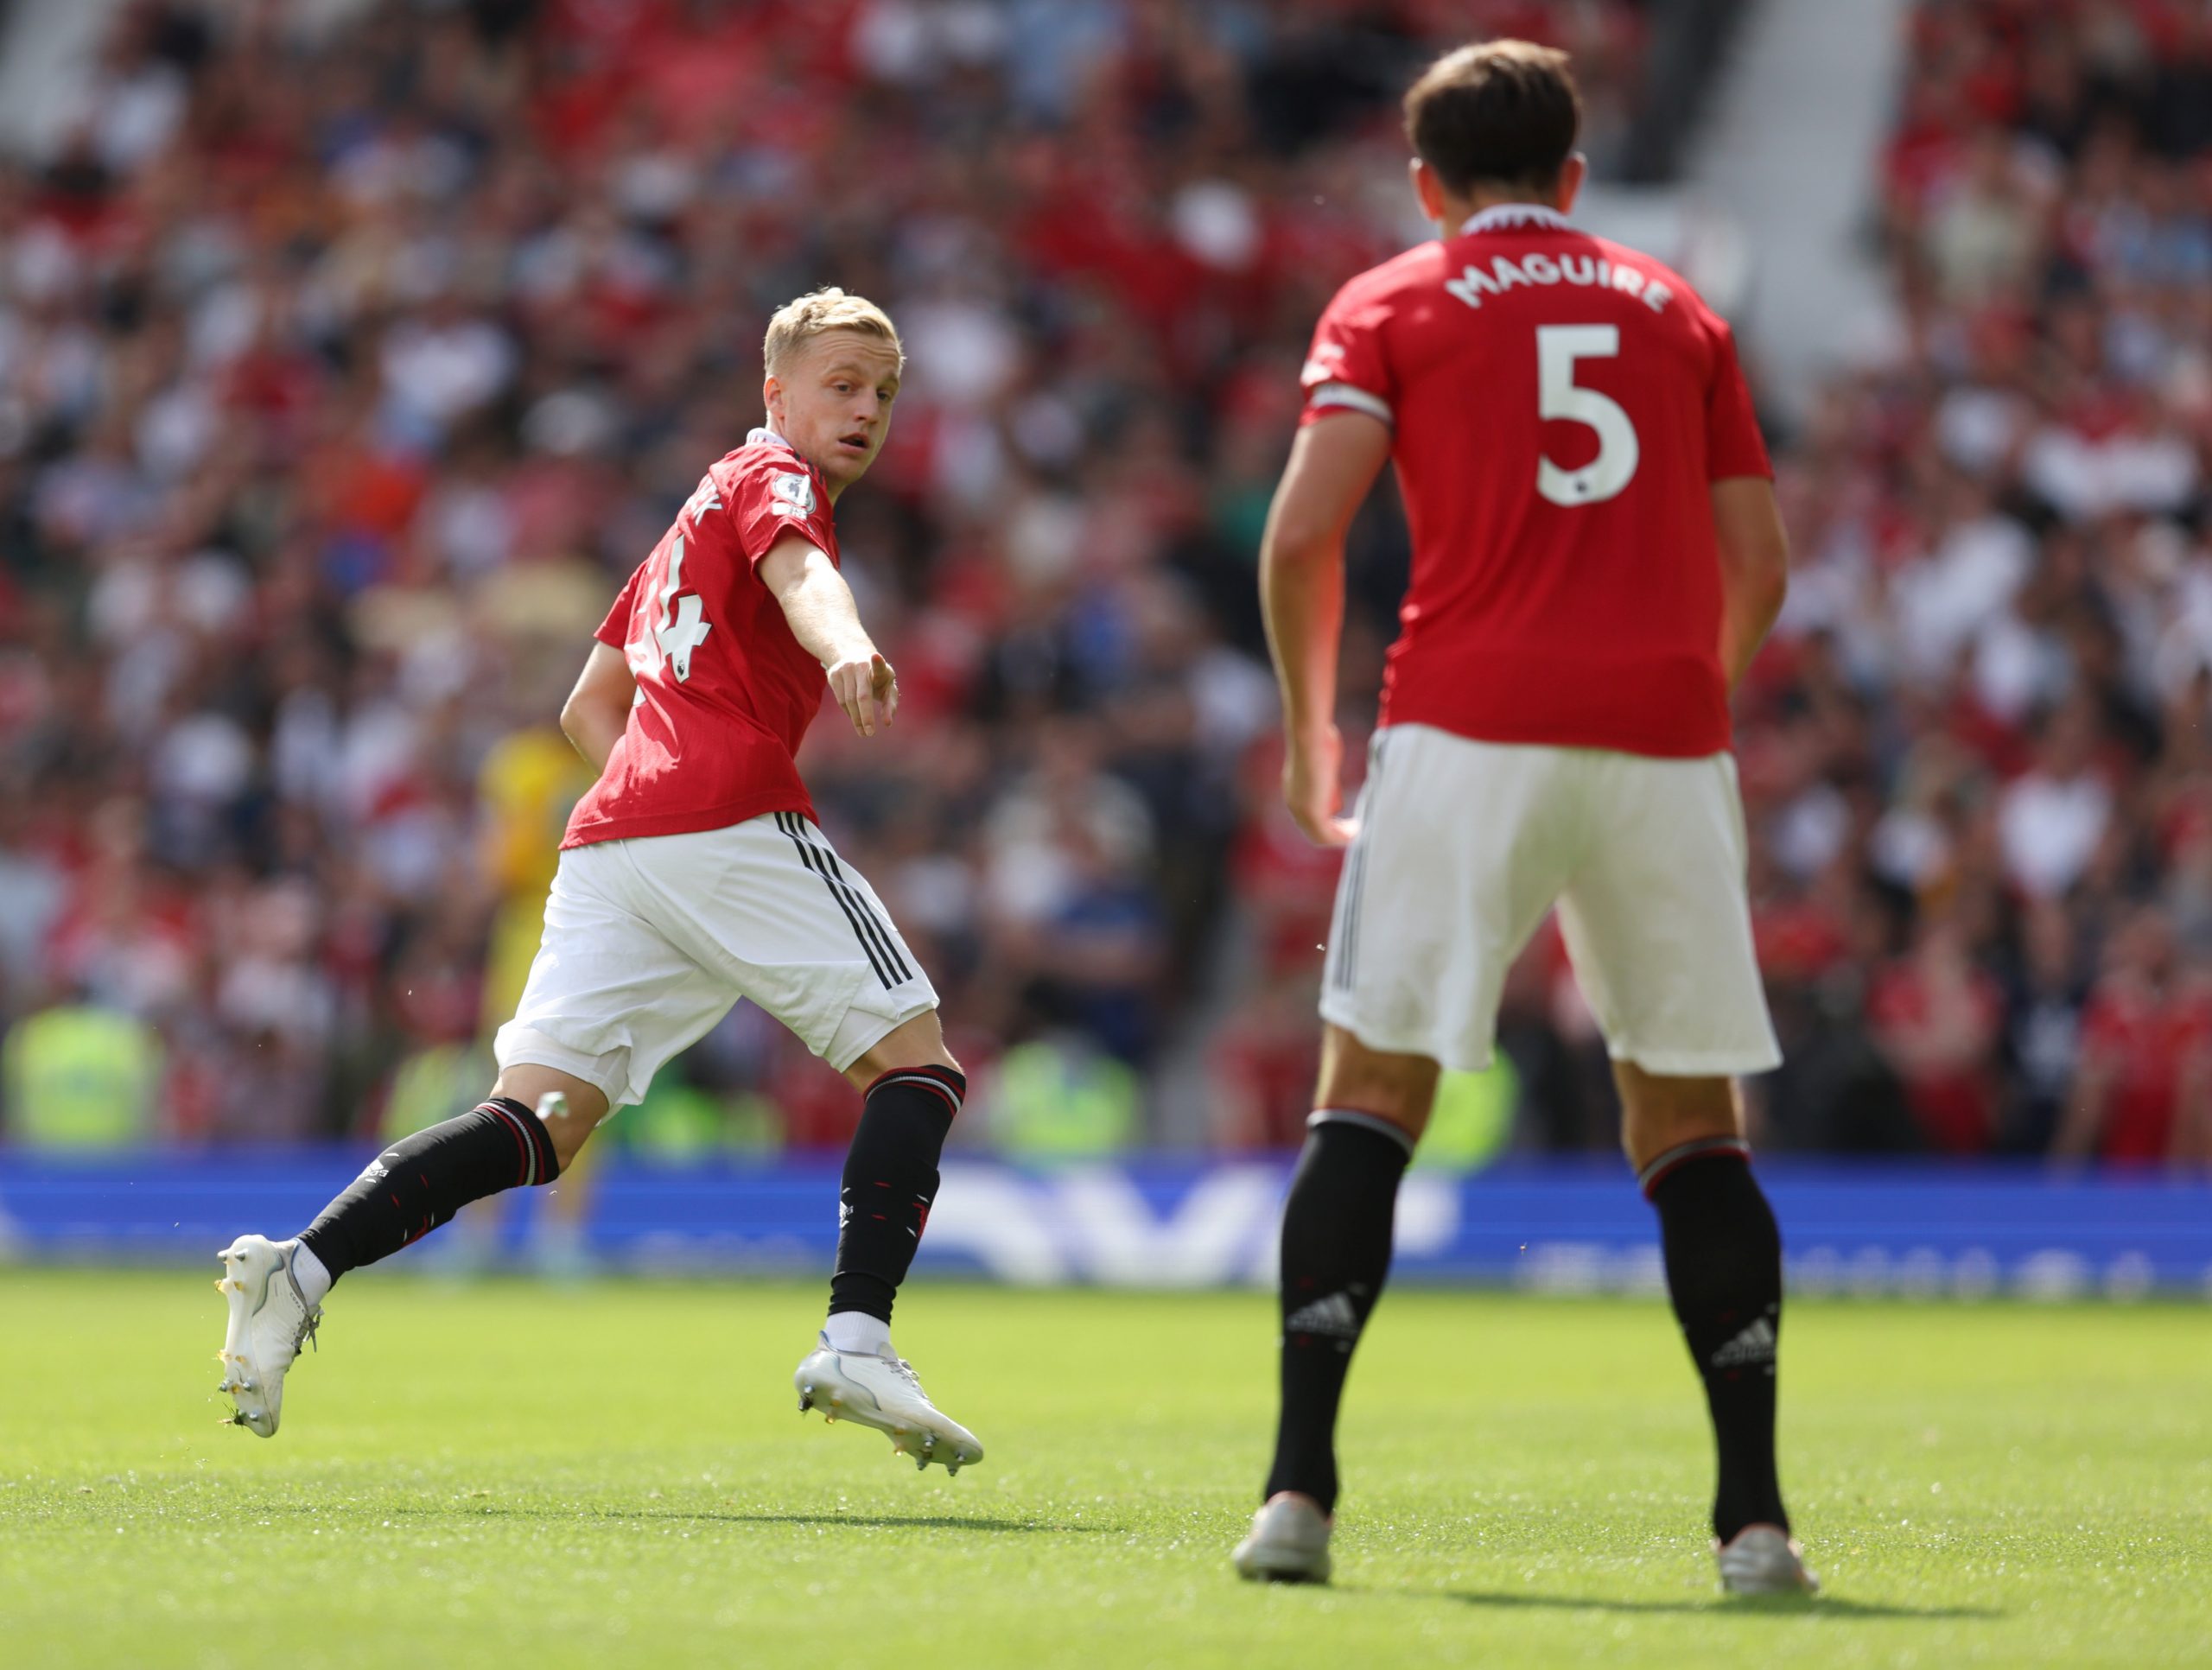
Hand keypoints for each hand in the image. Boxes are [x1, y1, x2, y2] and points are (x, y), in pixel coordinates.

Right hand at [826, 651, 897, 737]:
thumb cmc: (877, 678)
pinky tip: (855, 720)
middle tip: (870, 733)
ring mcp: (845, 669)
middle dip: (866, 716)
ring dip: (856, 719)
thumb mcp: (888, 686)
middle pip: (862, 695)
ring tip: (863, 732)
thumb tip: (887, 723)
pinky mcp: (834, 674)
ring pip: (849, 701)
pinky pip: (841, 700)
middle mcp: (861, 666)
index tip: (876, 657)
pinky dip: (849, 713)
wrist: (852, 656)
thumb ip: (890, 703)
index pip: (878, 666)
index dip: (877, 662)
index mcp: (879, 668)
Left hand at [1283, 723, 1355, 846]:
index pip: (1309, 816)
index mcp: (1295, 793)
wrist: (1310, 738)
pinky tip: (1356, 832)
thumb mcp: (1324, 761)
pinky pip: (1328, 835)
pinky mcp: (1312, 813)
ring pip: (1321, 836)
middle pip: (1314, 829)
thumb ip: (1327, 776)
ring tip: (1357, 832)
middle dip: (1335, 832)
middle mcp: (1295, 804)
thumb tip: (1333, 781)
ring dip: (1341, 836)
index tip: (1345, 821)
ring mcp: (1302, 810)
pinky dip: (1343, 837)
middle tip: (1354, 830)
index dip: (1328, 821)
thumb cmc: (1319, 740)